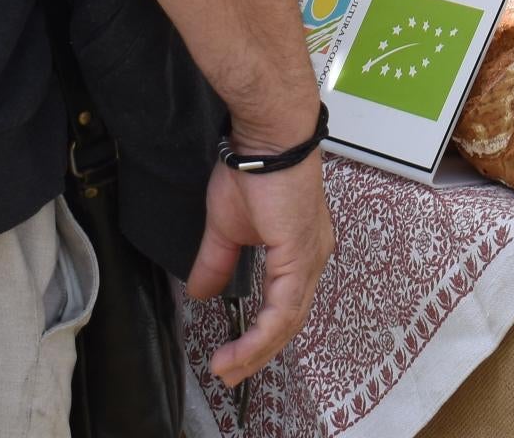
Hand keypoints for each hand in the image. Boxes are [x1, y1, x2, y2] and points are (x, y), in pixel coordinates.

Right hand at [188, 155, 334, 385]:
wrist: (266, 137)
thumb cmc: (252, 169)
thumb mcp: (226, 227)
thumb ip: (217, 262)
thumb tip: (200, 294)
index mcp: (300, 250)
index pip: (285, 306)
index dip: (259, 336)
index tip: (230, 358)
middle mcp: (313, 258)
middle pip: (290, 322)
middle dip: (258, 354)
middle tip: (229, 377)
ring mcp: (310, 257)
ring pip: (288, 321)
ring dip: (256, 351)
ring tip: (228, 370)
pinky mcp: (301, 254)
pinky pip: (284, 308)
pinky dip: (261, 333)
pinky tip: (241, 349)